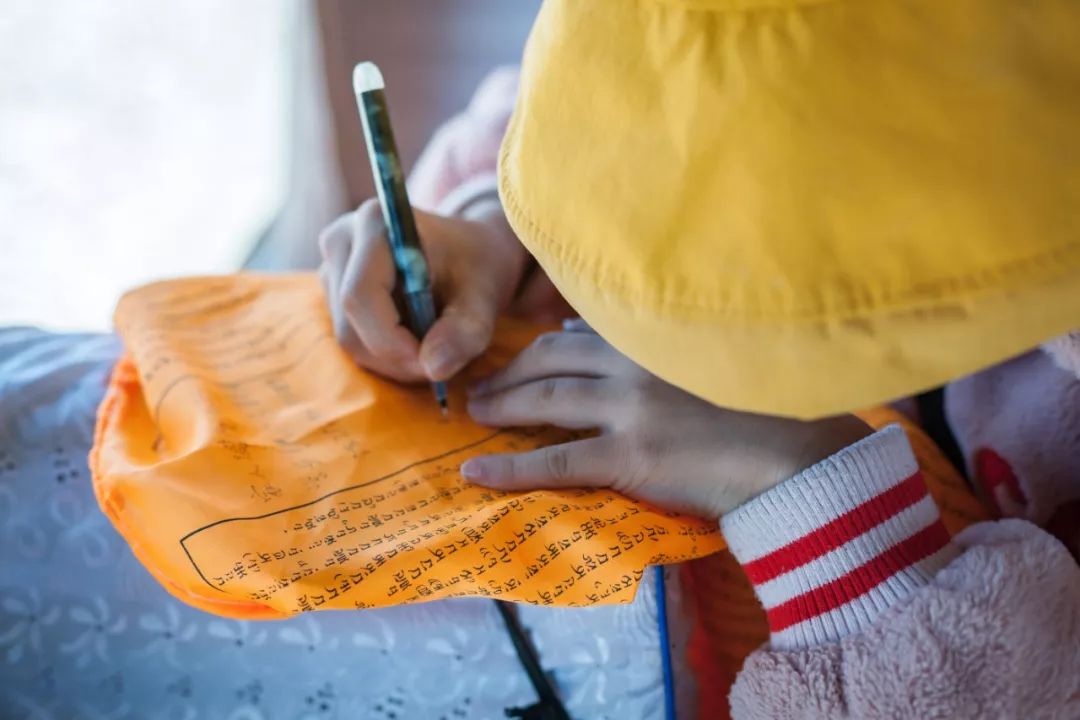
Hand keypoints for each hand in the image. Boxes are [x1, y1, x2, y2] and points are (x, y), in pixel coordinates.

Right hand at [319, 198, 527, 382]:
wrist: (469, 251)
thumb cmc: (478, 266)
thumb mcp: (485, 296)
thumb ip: (465, 331)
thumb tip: (434, 367)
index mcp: (377, 223)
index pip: (360, 296)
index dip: (391, 341)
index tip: (431, 363)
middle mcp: (343, 240)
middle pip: (350, 325)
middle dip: (396, 357)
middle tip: (439, 363)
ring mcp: (332, 266)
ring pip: (348, 339)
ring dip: (392, 360)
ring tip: (433, 348)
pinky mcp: (332, 291)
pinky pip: (351, 339)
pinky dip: (384, 354)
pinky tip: (415, 340)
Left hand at [461, 323, 871, 520]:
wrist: (797, 456)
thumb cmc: (762, 410)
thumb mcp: (706, 362)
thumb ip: (656, 349)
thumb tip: (596, 336)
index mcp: (655, 338)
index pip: (580, 332)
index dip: (542, 344)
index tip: (522, 355)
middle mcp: (636, 363)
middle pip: (550, 359)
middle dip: (510, 371)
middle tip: (482, 387)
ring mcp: (631, 409)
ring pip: (546, 400)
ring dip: (502, 405)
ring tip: (476, 415)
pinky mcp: (630, 456)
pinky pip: (555, 461)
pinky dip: (510, 468)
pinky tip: (475, 476)